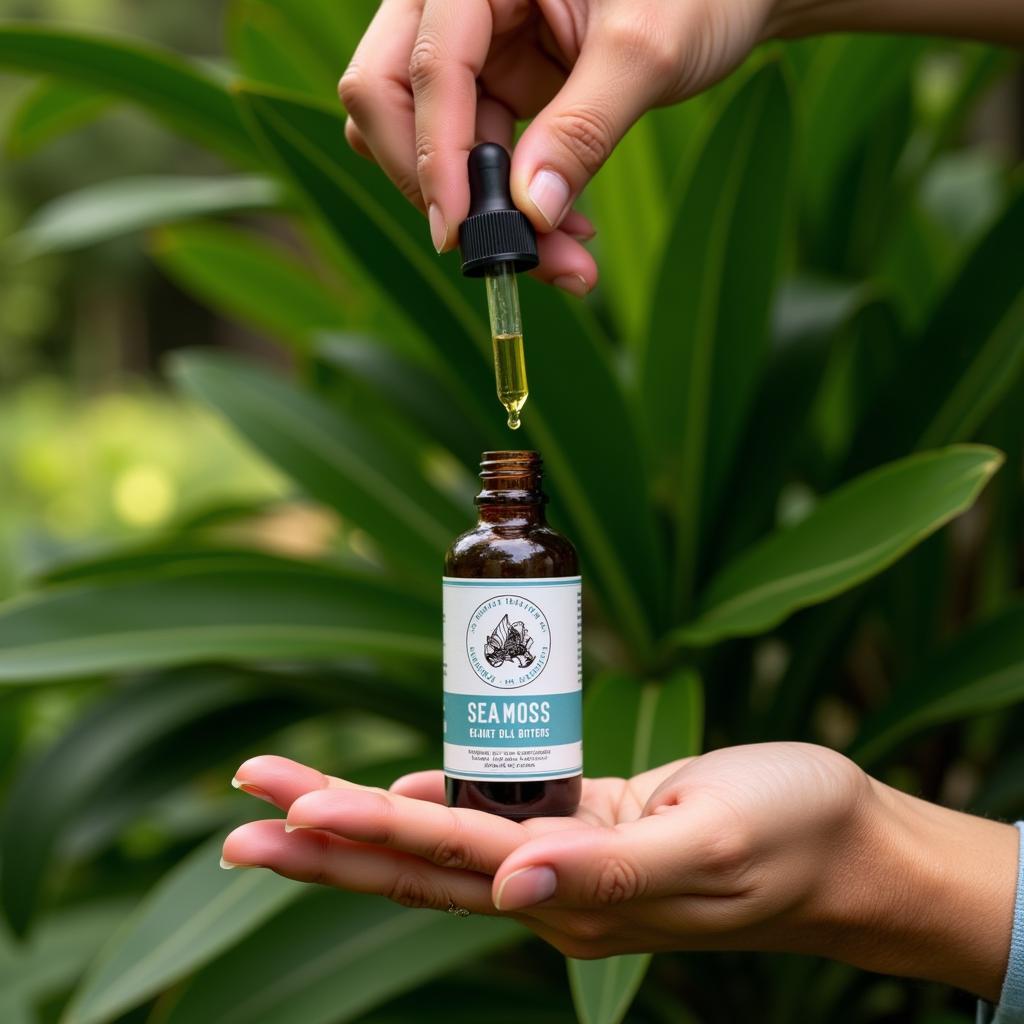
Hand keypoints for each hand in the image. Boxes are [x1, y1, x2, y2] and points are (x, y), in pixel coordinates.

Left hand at [223, 742, 1016, 1000]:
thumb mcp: (715, 847)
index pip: (447, 863)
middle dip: (327, 838)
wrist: (851, 845)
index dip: (366, 831)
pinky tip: (399, 789)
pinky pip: (498, 815)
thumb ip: (613, 874)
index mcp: (578, 900)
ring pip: (446, 838)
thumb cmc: (798, 837)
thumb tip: (514, 886)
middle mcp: (558, 890)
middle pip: (419, 861)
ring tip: (288, 803)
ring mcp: (570, 861)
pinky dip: (440, 801)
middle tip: (241, 813)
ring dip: (366, 817)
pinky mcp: (592, 826)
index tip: (289, 811)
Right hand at [337, 0, 776, 290]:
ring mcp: (476, 49)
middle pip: (390, 99)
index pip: (425, 64)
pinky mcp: (498, 87)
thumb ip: (584, 127)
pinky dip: (513, 207)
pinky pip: (479, 159)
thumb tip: (530, 214)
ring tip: (563, 263)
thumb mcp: (648, 49)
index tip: (461, 234)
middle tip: (498, 253)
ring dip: (486, 213)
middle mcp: (459, 4)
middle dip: (439, 186)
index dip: (433, 155)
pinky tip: (565, 237)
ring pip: (435, 144)